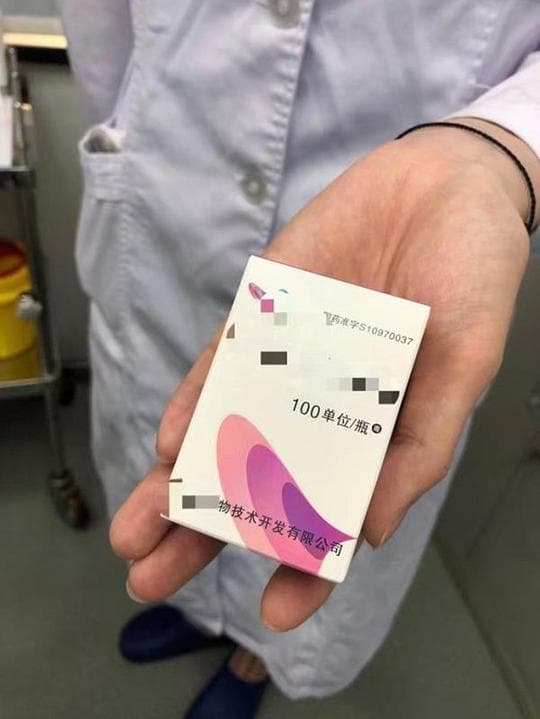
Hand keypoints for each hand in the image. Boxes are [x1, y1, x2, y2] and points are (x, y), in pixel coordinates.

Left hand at [110, 119, 535, 630]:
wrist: (444, 183)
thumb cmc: (470, 275)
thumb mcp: (464, 367)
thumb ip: (420, 446)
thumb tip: (367, 531)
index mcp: (375, 430)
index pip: (332, 513)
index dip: (305, 566)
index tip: (273, 612)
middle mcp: (322, 405)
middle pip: (256, 480)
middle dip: (204, 530)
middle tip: (151, 579)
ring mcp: (287, 361)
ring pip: (224, 431)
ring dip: (180, 480)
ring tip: (136, 533)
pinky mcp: (263, 315)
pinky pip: (221, 366)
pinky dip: (196, 403)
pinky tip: (171, 444)